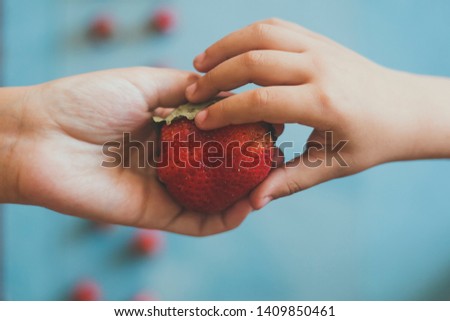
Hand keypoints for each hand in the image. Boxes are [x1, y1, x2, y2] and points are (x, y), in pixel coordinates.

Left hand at [1, 68, 252, 235]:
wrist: (43, 138)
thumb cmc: (89, 102)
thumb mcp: (145, 83)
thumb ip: (187, 89)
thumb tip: (226, 93)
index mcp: (170, 128)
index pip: (217, 134)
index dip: (245, 131)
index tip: (271, 126)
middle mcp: (172, 159)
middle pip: (220, 168)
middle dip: (250, 166)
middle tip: (278, 160)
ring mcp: (166, 188)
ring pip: (213, 198)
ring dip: (244, 196)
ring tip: (269, 187)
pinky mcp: (155, 214)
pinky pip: (196, 222)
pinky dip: (223, 221)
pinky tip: (244, 208)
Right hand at [186, 18, 449, 208]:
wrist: (404, 107)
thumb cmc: (368, 141)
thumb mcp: (331, 166)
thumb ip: (290, 181)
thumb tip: (252, 202)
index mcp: (324, 103)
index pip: (260, 101)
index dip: (225, 111)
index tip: (200, 122)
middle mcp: (320, 68)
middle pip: (253, 60)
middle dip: (215, 76)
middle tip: (191, 93)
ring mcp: (320, 48)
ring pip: (261, 34)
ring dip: (225, 46)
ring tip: (200, 64)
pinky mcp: (319, 39)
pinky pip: (276, 27)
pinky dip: (246, 35)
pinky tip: (229, 50)